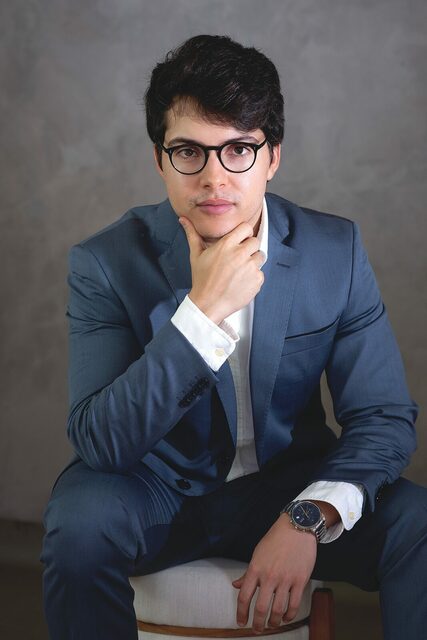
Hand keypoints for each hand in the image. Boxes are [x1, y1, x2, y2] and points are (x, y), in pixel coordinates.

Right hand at [179, 217, 263, 323]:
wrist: (208, 304)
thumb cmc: (202, 280)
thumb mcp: (196, 255)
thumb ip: (192, 235)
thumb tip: (183, 220)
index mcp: (227, 245)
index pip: (246, 228)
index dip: (243, 234)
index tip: (240, 241)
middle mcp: (240, 254)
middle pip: (255, 242)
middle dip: (249, 248)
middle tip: (239, 259)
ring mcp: (250, 267)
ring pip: (260, 257)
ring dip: (253, 262)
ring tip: (239, 272)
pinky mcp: (257, 280)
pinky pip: (261, 273)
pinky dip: (253, 278)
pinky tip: (241, 282)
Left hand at [231, 514, 316, 633]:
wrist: (297, 527)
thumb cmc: (276, 539)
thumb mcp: (257, 553)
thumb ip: (247, 573)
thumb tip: (236, 585)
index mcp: (256, 568)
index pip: (244, 596)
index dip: (241, 613)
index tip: (241, 622)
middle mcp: (269, 576)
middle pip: (261, 608)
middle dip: (258, 624)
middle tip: (257, 630)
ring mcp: (285, 579)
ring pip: (278, 610)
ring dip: (274, 623)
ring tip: (272, 625)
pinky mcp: (300, 580)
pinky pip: (294, 605)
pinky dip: (289, 616)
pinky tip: (285, 617)